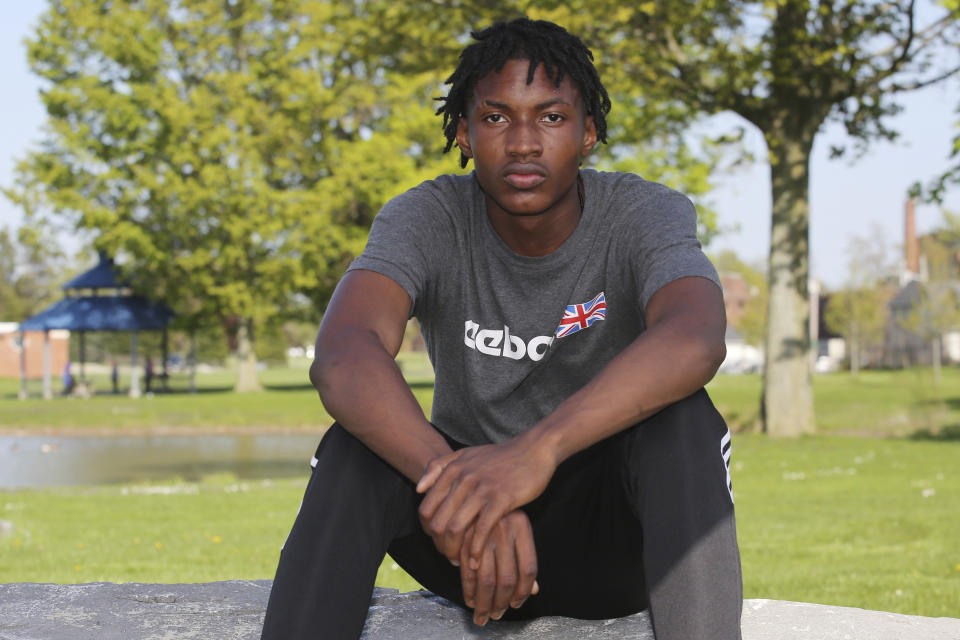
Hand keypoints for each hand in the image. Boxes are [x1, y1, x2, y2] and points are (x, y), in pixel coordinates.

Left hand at [417, 435, 555, 567]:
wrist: (534, 449)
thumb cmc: (501, 456)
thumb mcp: (466, 454)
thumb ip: (439, 466)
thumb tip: (418, 488)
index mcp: (453, 470)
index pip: (426, 509)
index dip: (427, 531)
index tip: (438, 540)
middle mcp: (463, 479)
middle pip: (438, 522)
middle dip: (440, 545)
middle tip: (448, 556)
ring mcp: (482, 489)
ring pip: (455, 528)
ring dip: (454, 551)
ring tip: (460, 562)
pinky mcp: (501, 499)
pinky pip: (481, 530)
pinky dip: (476, 550)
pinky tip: (477, 562)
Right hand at [459, 511, 539, 625]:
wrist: (475, 477)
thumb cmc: (499, 506)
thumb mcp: (518, 524)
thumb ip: (525, 557)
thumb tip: (534, 590)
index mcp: (522, 526)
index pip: (528, 568)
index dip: (524, 591)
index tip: (517, 604)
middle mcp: (504, 529)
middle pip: (507, 578)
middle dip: (501, 603)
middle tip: (497, 616)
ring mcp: (483, 533)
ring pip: (487, 579)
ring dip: (484, 602)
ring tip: (483, 614)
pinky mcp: (464, 536)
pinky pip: (466, 570)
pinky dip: (468, 589)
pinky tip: (470, 599)